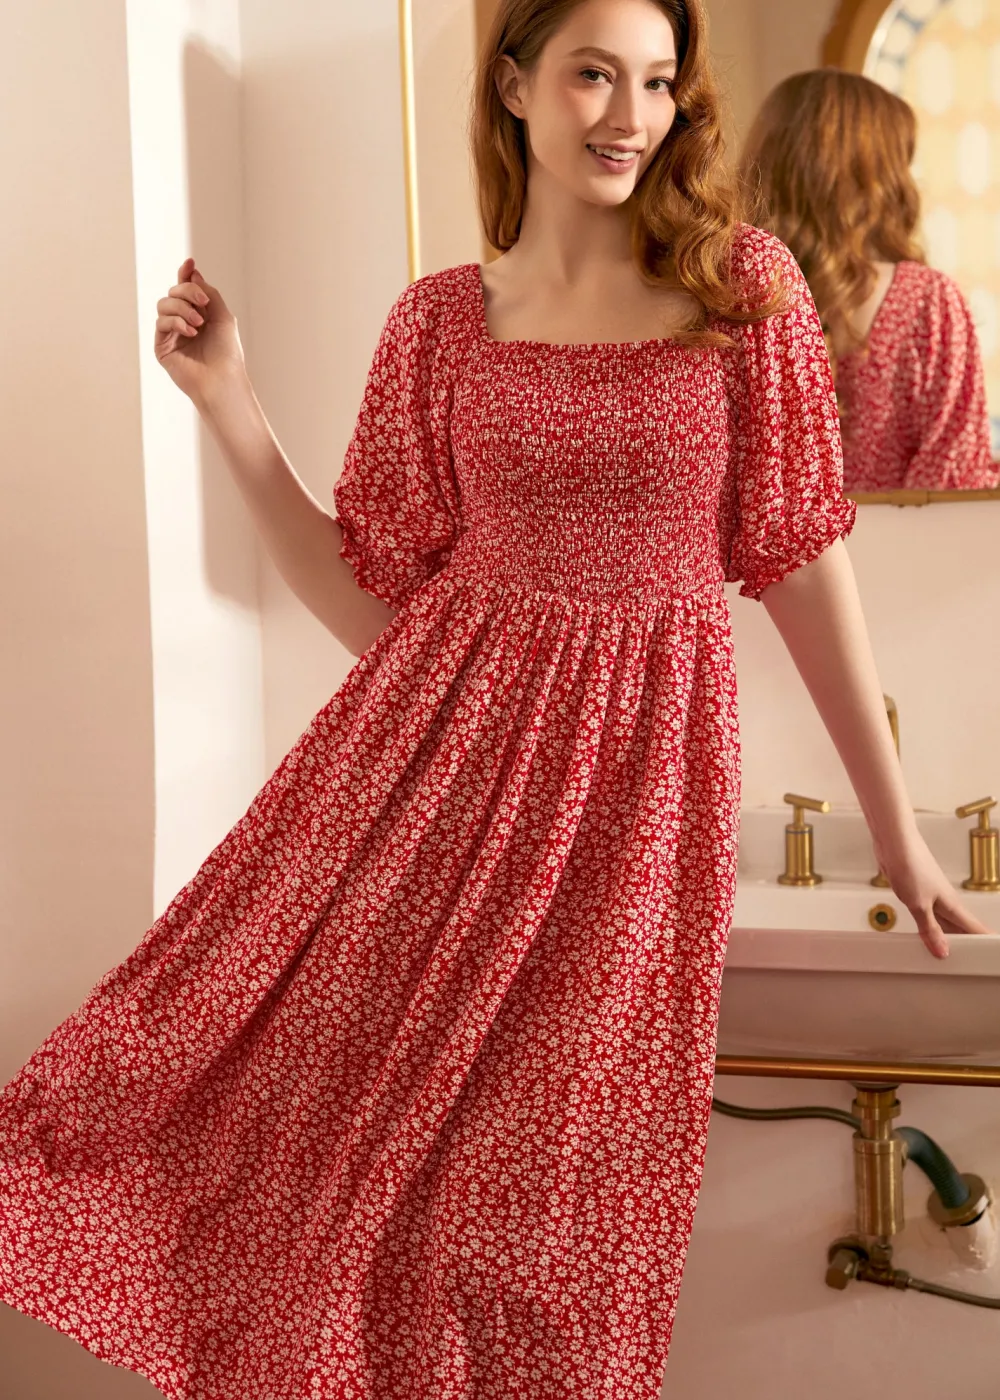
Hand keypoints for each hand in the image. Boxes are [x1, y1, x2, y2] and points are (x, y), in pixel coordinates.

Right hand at [154, 257, 247, 400]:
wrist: (221, 379)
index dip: (186, 274)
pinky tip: (191, 332)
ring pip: (164, 303)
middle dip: (188, 292)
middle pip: (174, 291)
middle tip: (204, 304)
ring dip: (182, 308)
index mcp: (199, 315)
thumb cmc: (227, 352)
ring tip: (198, 324)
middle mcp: (183, 322)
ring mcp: (171, 334)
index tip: (190, 262)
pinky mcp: (162, 346)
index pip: (186, 289)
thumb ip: (208, 292)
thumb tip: (192, 272)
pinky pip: (161, 321)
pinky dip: (176, 322)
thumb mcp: (222, 315)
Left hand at [873, 826, 995, 958]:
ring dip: (946, 938)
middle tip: (969, 961)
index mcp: (952, 905)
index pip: (976, 929)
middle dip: (967, 945)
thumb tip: (943, 951)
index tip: (991, 956)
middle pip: (961, 929)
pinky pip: (928, 917)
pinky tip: (925, 936)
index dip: (986, 941)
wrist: (893, 842)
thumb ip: (930, 929)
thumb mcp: (919, 904)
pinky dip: (930, 929)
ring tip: (948, 957)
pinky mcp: (917, 893)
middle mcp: (945, 902)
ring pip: (944, 924)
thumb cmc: (910, 864)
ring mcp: (931, 897)